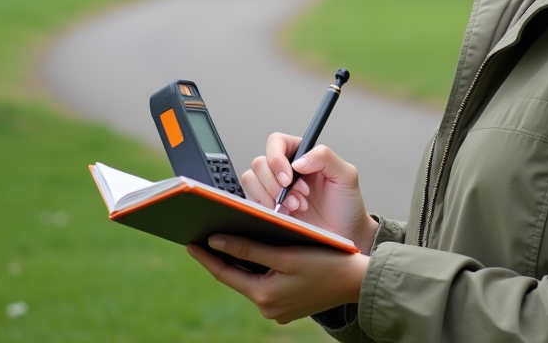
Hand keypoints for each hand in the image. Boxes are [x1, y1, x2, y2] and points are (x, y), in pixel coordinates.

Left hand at [188, 236, 369, 323]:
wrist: (358, 282)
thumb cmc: (326, 262)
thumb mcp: (286, 252)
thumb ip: (249, 247)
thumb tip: (216, 241)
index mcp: (264, 296)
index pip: (224, 273)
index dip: (206, 256)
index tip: (189, 242)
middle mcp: (268, 308)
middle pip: (237, 277)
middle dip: (222, 258)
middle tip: (204, 237)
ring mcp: (279, 310)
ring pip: (251, 280)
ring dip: (241, 262)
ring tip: (226, 242)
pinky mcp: (288, 307)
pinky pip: (266, 285)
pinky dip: (259, 269)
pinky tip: (256, 254)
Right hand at [241, 134, 376, 251]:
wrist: (345, 235)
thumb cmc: (347, 205)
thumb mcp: (346, 175)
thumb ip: (325, 157)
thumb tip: (297, 161)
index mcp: (302, 155)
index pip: (276, 142)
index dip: (276, 158)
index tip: (288, 178)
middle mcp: (286, 169)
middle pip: (260, 162)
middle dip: (276, 183)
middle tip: (299, 196)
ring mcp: (275, 189)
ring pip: (251, 180)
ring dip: (271, 195)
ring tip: (297, 206)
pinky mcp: (268, 208)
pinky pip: (252, 201)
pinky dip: (267, 208)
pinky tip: (289, 215)